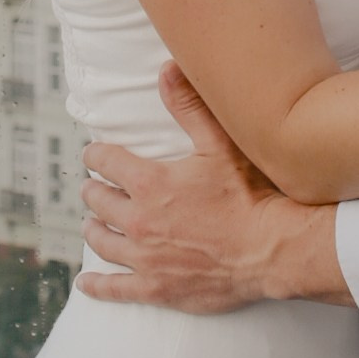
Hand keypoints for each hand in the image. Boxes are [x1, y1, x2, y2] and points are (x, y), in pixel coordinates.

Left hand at [80, 69, 346, 310]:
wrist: (272, 250)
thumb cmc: (250, 196)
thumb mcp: (220, 145)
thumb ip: (190, 107)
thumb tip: (166, 69)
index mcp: (150, 183)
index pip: (105, 162)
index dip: (97, 155)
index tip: (95, 154)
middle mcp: (139, 220)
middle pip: (98, 202)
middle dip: (94, 191)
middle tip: (95, 189)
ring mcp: (145, 258)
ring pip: (102, 241)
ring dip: (93, 230)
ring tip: (91, 225)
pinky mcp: (156, 288)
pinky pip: (115, 288)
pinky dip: (97, 285)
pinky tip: (86, 282)